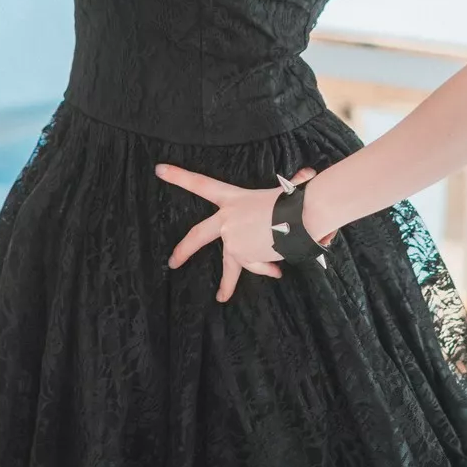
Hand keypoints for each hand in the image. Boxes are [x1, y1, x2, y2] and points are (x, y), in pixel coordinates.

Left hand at [154, 163, 337, 302]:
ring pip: (230, 267)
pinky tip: (276, 272)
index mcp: (234, 199)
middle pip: (197, 235)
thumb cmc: (296, 200)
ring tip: (221, 297)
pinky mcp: (244, 257)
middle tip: (172, 263)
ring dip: (227, 284)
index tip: (159, 170)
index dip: (179, 176)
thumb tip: (307, 175)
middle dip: (183, 251)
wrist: (301, 217)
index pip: (201, 184)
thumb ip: (291, 186)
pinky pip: (256, 268)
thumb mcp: (286, 191)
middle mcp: (228, 220)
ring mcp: (233, 240)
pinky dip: (267, 270)